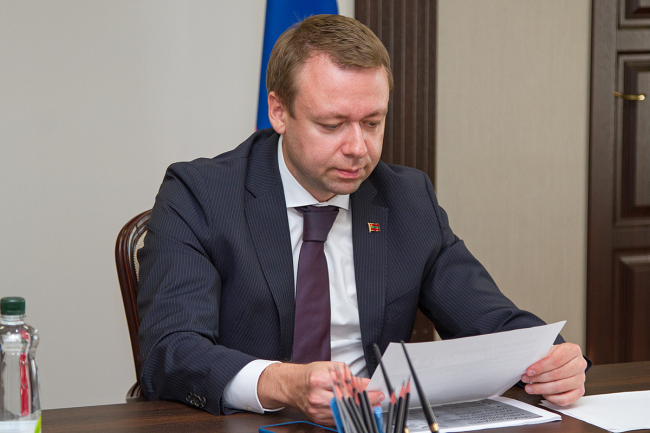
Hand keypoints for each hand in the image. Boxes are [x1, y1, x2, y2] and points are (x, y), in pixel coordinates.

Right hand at [258, 361, 383, 425]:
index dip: (366, 391)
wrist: (294, 386)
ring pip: (345, 413)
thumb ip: (350, 377)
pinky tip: (356, 410)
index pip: (347, 386)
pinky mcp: (319, 420)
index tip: (377, 391)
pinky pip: (338, 419)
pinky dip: (350, 415)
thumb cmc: (312, 375)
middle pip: (348, 402)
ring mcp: (317, 411)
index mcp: (319, 380)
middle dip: (366, 401)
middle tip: (378, 399)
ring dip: (360, 409)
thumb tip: (367, 385)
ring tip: (370, 405)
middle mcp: (317, 397)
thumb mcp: (332, 368)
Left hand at [521, 342, 586, 405]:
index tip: (529, 371)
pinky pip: (565, 399)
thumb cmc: (556, 355)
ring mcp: (581, 379)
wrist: (567, 361)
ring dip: (541, 388)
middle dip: (538, 378)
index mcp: (573, 350)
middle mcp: (580, 364)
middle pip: (557, 374)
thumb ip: (541, 357)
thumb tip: (528, 366)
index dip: (541, 367)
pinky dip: (552, 398)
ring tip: (530, 388)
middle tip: (526, 379)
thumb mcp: (549, 351)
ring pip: (559, 387)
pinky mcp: (580, 391)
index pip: (555, 360)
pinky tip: (543, 394)